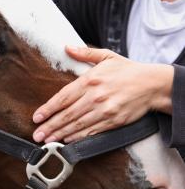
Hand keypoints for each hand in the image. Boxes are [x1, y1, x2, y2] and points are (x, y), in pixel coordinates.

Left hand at [32, 46, 173, 142]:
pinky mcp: (112, 122)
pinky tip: (66, 141)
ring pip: (77, 125)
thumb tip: (67, 47)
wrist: (152, 84)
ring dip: (60, 134)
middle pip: (67, 114)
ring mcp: (104, 111)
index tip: (36, 117)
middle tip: (37, 135)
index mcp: (90, 80)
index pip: (63, 97)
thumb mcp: (107, 56)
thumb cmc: (128, 70)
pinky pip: (91, 132)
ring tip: (47, 140)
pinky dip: (78, 137)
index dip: (48, 109)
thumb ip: (85, 54)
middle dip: (50, 126)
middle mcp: (95, 97)